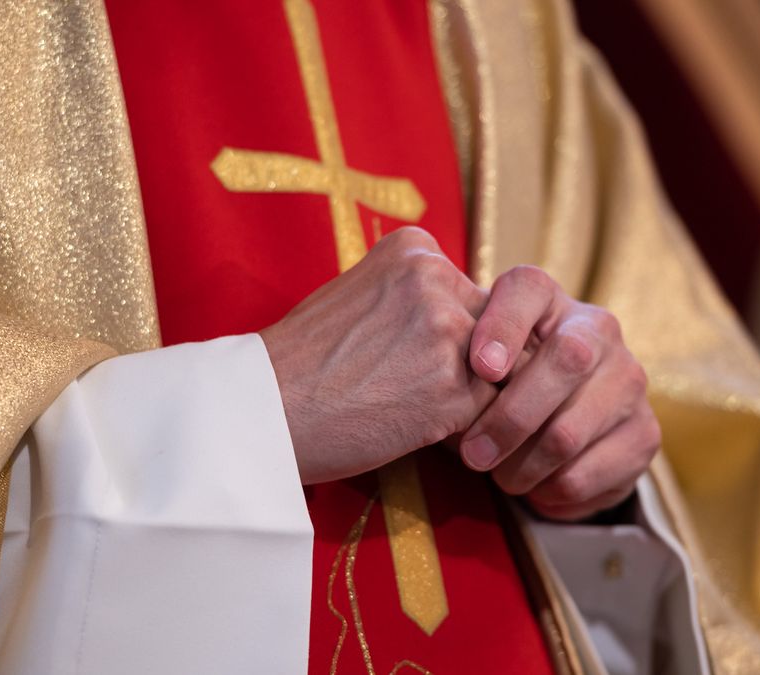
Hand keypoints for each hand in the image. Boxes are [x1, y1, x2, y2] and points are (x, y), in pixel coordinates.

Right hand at [261, 227, 493, 484]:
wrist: (263, 409)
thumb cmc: (302, 362)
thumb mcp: (357, 294)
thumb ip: (412, 296)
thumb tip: (467, 317)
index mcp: (413, 248)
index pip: (471, 294)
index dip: (446, 334)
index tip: (401, 353)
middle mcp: (436, 278)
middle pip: (493, 331)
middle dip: (467, 364)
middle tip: (411, 388)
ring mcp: (448, 332)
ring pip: (496, 374)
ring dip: (465, 399)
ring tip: (407, 407)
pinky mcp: (454, 389)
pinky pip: (487, 413)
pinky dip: (459, 429)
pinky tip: (410, 426)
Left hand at [459, 265, 659, 519]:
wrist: (559, 424)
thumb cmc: (495, 385)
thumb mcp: (471, 364)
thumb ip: (454, 358)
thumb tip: (431, 382)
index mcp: (548, 300)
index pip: (528, 288)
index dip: (504, 325)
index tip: (479, 367)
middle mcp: (598, 329)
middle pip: (567, 361)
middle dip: (510, 417)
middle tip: (472, 454)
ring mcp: (628, 380)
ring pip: (570, 431)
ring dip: (523, 466)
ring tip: (498, 476)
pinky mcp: (644, 434)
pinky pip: (587, 474)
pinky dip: (550, 491)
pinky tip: (534, 489)